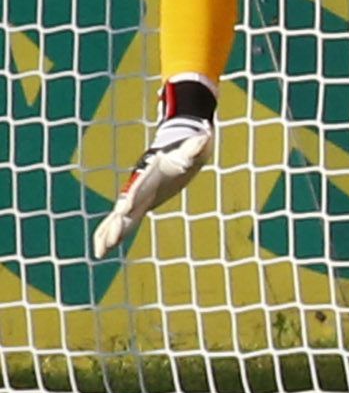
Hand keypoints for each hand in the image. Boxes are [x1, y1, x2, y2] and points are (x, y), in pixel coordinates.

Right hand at [91, 81, 217, 258]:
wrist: (177, 145)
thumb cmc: (185, 148)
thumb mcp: (192, 149)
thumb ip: (195, 147)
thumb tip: (204, 140)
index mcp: (149, 173)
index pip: (138, 186)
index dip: (130, 197)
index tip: (122, 209)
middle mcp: (138, 186)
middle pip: (124, 206)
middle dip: (117, 223)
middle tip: (108, 241)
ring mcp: (136, 196)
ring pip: (119, 217)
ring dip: (109, 234)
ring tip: (100, 252)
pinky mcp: (139, 203)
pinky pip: (123, 221)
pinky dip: (112, 232)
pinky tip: (104, 249)